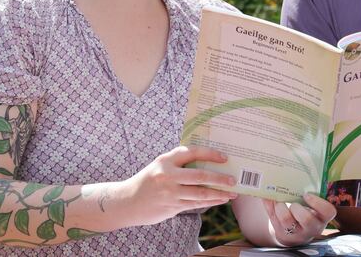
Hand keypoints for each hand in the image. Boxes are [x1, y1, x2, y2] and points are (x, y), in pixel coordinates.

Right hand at [120, 145, 237, 225]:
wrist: (127, 201)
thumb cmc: (149, 180)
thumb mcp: (160, 165)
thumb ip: (179, 162)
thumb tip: (207, 161)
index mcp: (166, 160)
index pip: (192, 152)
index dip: (211, 154)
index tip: (224, 158)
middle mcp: (168, 175)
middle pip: (200, 175)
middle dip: (220, 178)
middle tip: (233, 179)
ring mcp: (170, 193)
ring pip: (200, 193)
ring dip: (219, 193)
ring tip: (232, 193)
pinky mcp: (171, 207)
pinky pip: (195, 204)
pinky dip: (210, 202)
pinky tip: (219, 199)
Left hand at [262, 193, 336, 245]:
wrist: (294, 233)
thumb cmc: (306, 213)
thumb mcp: (312, 207)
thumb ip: (309, 191)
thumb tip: (297, 172)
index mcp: (322, 218)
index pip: (328, 211)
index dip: (318, 203)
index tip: (307, 194)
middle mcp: (311, 227)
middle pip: (307, 219)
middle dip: (297, 207)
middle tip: (293, 203)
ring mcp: (296, 233)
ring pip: (287, 220)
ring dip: (280, 207)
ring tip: (278, 201)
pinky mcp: (281, 233)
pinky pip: (273, 219)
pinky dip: (268, 205)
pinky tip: (266, 197)